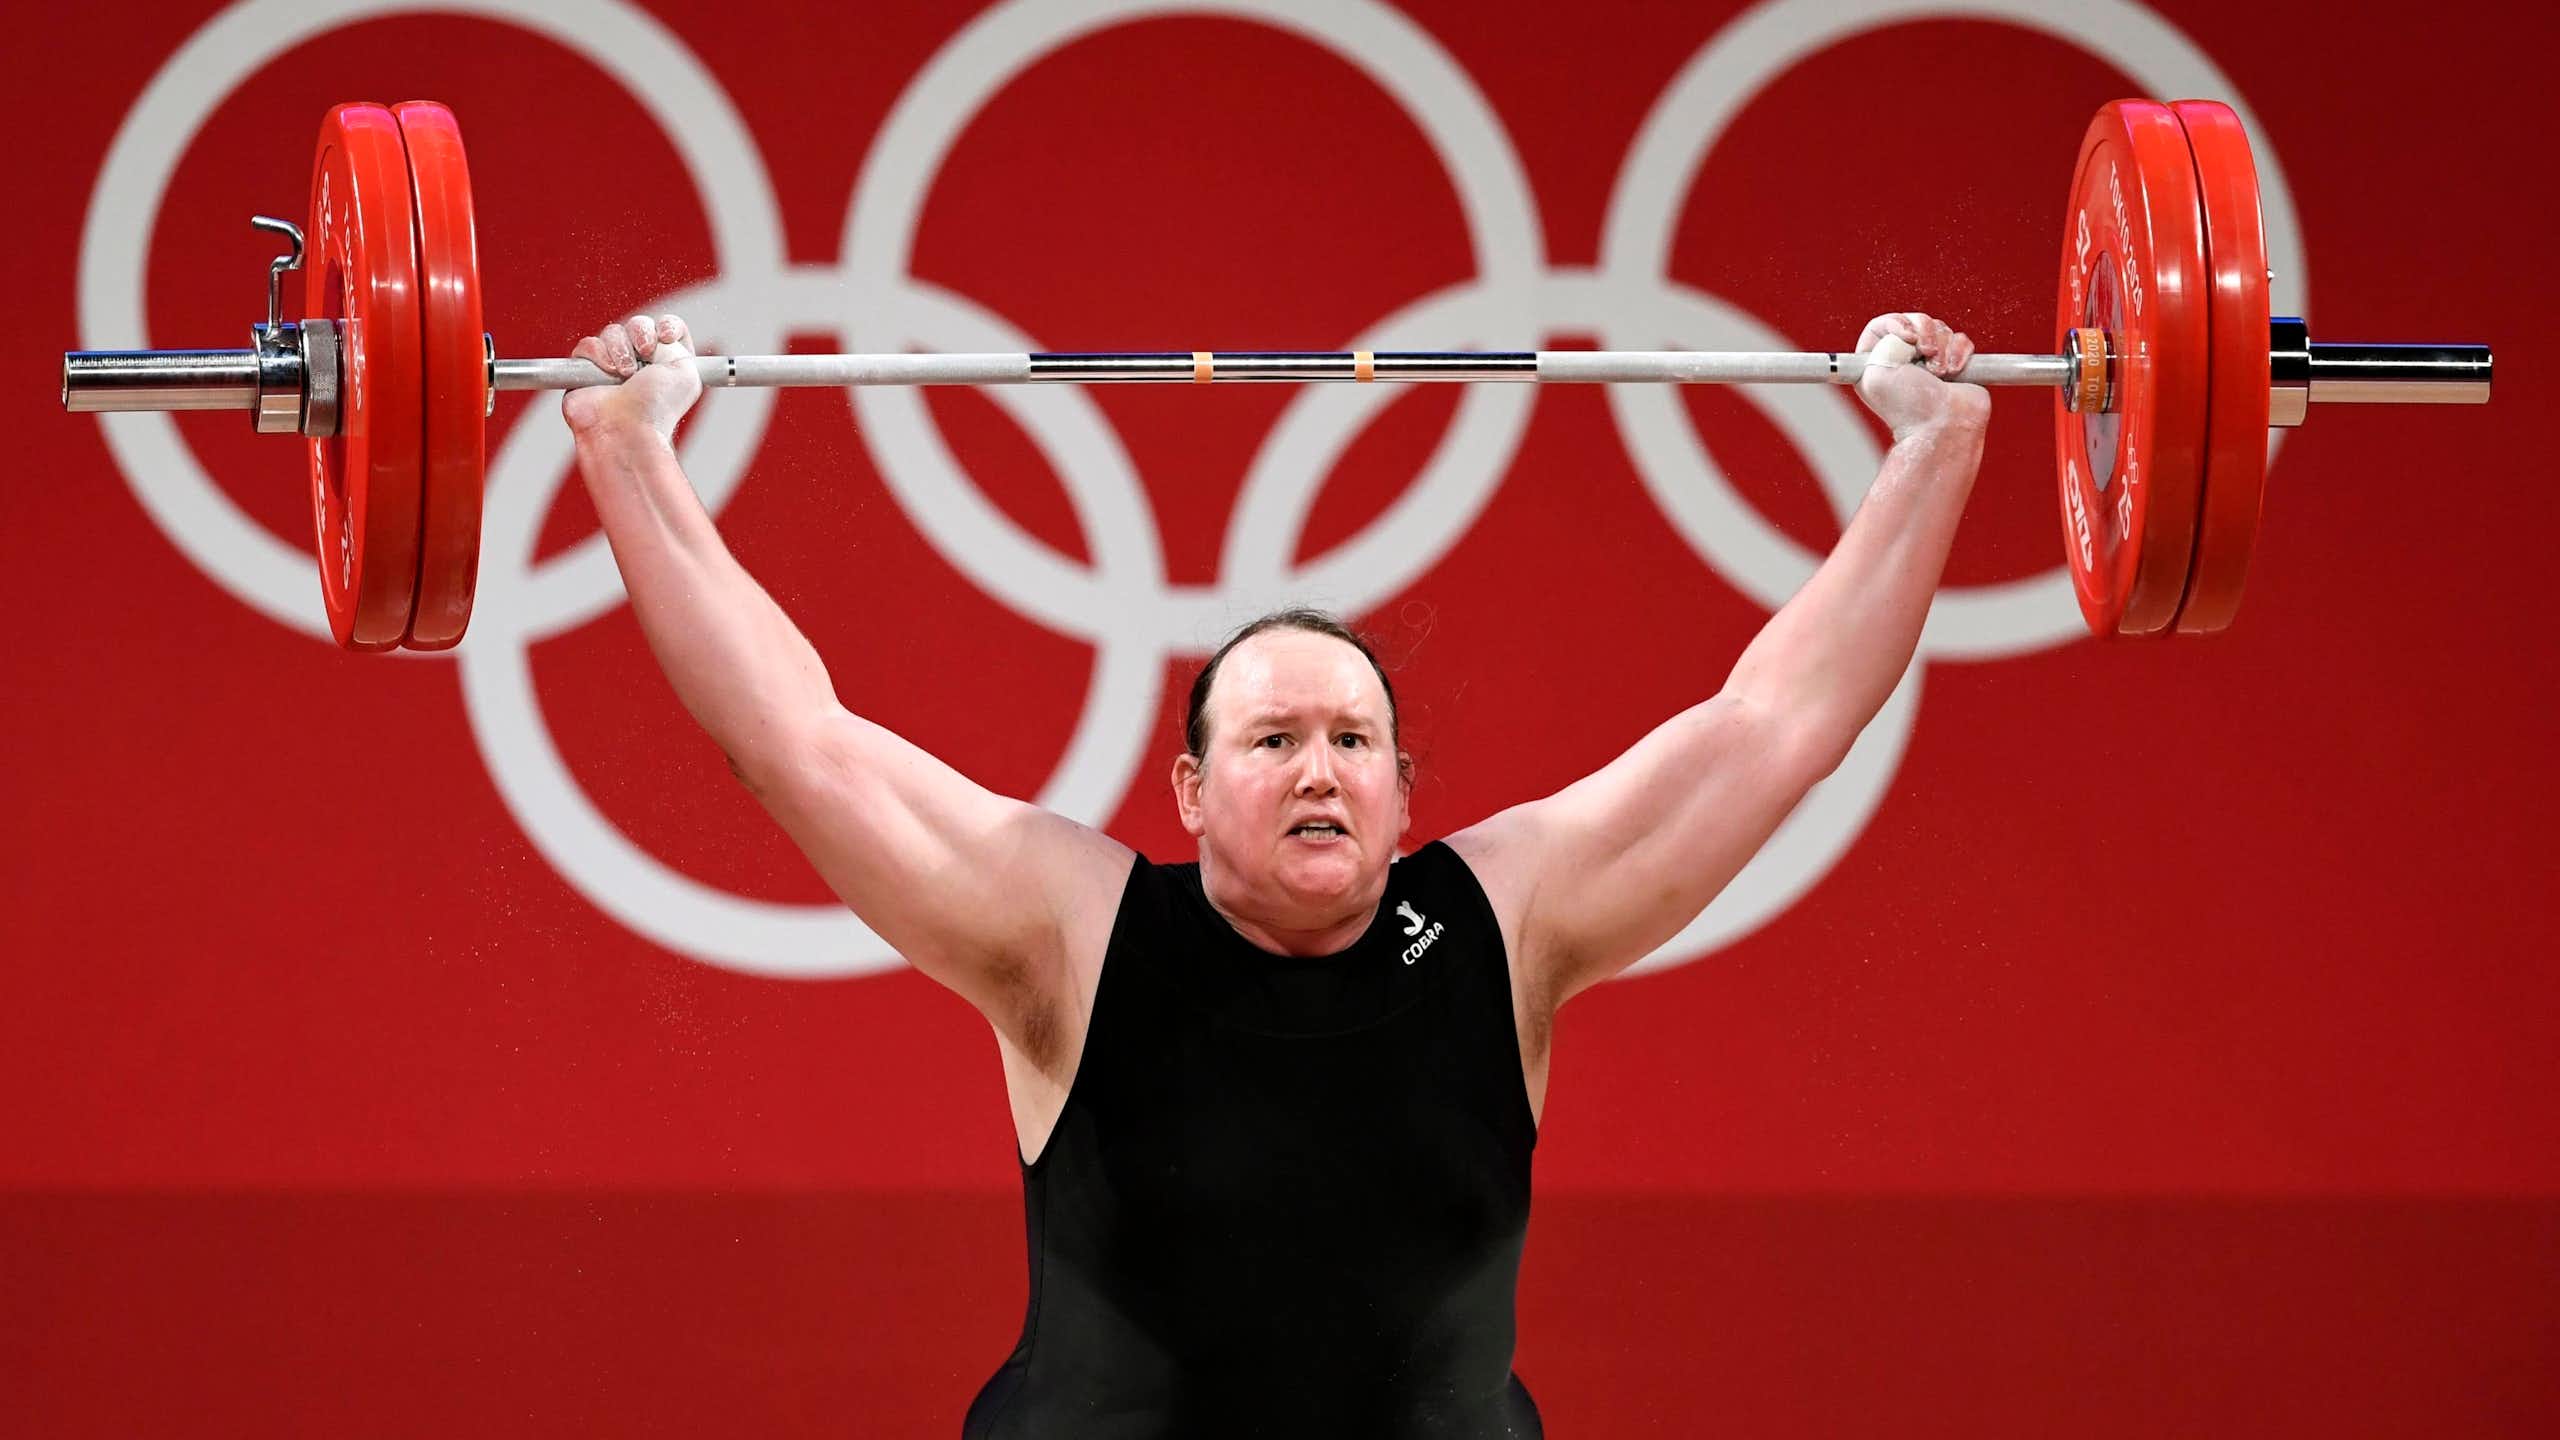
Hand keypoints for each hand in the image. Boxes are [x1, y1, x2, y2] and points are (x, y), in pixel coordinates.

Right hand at [562, 313, 703, 442]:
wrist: (626, 426)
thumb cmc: (657, 407)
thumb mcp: (686, 370)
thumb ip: (677, 344)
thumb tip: (657, 333)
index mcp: (668, 364)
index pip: (668, 327)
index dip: (667, 325)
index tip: (667, 336)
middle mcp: (641, 365)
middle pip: (638, 324)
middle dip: (641, 332)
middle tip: (646, 352)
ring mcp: (613, 366)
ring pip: (612, 331)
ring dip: (620, 347)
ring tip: (625, 373)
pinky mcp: (585, 371)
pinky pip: (588, 345)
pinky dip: (598, 354)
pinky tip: (608, 373)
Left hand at [1853, 311, 1989, 440]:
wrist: (1944, 425)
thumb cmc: (1909, 407)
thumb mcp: (1876, 371)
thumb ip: (1882, 341)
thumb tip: (1905, 331)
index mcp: (1877, 362)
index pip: (1882, 325)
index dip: (1896, 322)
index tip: (1907, 336)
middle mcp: (1903, 360)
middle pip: (1915, 321)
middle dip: (1925, 333)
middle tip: (1927, 353)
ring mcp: (1930, 361)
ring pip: (1941, 328)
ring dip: (1943, 347)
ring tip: (1940, 373)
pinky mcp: (1954, 364)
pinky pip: (1960, 340)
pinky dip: (1960, 352)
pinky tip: (1954, 372)